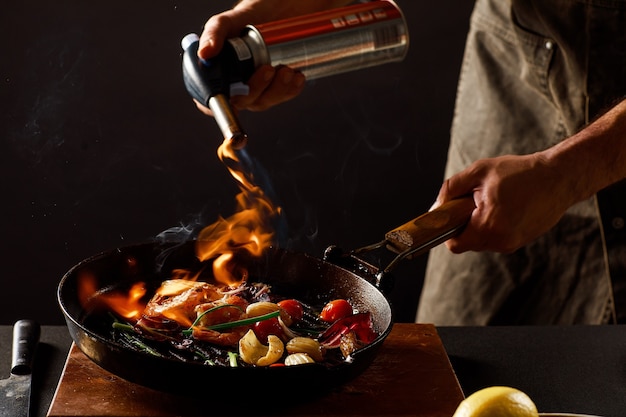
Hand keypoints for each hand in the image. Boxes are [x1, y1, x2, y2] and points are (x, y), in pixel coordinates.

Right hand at [195, 3, 308, 113]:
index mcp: (219, 74)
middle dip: (258, 88)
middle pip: (244, 100)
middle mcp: (237, 85)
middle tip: (268, 69)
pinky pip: (284, 96)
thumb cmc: (248, 17)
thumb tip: (205, 53)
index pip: (213, 101)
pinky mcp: (278, 85)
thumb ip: (214, 33)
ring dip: (278, 90)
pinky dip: (292, 90)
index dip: (221, 105)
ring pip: (266, 100)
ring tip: (286, 70)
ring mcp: (259, 87)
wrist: (277, 11)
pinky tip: (297, 77)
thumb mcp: (228, 21)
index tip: (235, 97)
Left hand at [434, 153, 574, 252]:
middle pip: (467, 242)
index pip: (454, 244)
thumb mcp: (479, 172)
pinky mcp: (521, 241)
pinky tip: (506, 206)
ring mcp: (513, 243)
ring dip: (480, 223)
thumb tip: (437, 206)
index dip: (447, 229)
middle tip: (475, 200)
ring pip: (482, 240)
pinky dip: (494, 224)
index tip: (450, 214)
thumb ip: (452, 188)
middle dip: (465, 223)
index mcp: (488, 227)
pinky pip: (497, 237)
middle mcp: (501, 241)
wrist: (559, 177)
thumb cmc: (520, 172)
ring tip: (494, 201)